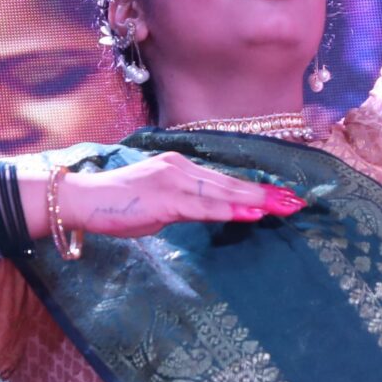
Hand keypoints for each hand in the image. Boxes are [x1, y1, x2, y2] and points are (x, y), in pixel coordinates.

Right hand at [59, 152, 304, 238]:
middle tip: (299, 202)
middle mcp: (181, 167)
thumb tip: (211, 212)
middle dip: (268, 194)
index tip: (284, 195)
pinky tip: (252, 213)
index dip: (256, 188)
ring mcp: (174, 180)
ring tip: (286, 207)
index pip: (226, 179)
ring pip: (224, 192)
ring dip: (258, 200)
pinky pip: (205, 205)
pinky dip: (231, 209)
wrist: (82, 200)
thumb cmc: (117, 205)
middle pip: (232, 182)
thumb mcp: (159, 205)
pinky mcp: (166, 197)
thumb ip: (186, 206)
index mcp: (181, 167)